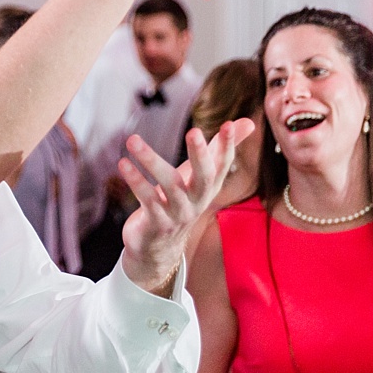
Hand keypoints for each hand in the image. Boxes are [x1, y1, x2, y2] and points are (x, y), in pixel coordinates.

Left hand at [119, 118, 256, 292]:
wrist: (159, 249)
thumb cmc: (181, 203)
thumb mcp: (200, 177)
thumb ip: (219, 151)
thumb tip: (248, 123)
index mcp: (209, 187)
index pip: (223, 165)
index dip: (227, 146)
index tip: (229, 124)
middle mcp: (197, 201)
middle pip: (204, 177)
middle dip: (200, 154)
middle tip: (194, 131)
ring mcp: (178, 214)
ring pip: (169, 186)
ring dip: (151, 160)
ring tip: (133, 140)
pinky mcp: (157, 224)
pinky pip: (147, 200)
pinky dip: (135, 181)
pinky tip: (123, 163)